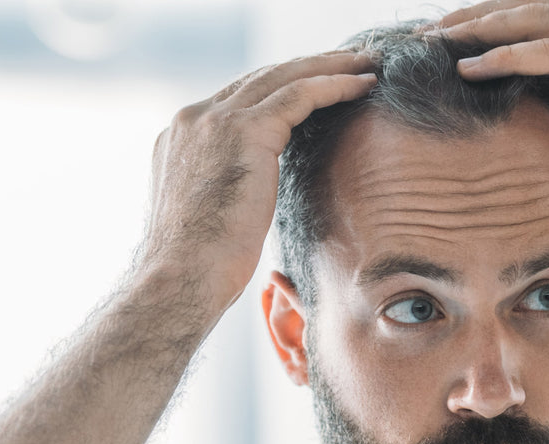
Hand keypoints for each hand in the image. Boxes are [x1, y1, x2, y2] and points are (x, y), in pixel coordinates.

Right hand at [139, 52, 376, 315]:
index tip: (316, 87)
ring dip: (330, 66)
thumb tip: (251, 207)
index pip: (238, 99)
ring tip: (367, 62)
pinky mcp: (244, 131)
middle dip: (309, 66)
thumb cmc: (199, 270)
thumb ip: (226, 194)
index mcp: (181, 139)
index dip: (280, 89)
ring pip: (282, 77)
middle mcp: (193, 119)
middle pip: (261, 79)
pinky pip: (300, 94)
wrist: (181, 278)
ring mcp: (215, 120)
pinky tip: (363, 84)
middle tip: (351, 59)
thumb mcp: (209, 219)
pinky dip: (334, 85)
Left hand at [431, 1, 548, 185]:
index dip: (494, 20)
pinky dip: (508, 56)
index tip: (451, 36)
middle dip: (474, 16)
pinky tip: (472, 67)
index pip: (540, 13)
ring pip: (533, 19)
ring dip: (479, 29)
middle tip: (426, 32)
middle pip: (528, 5)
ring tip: (435, 42)